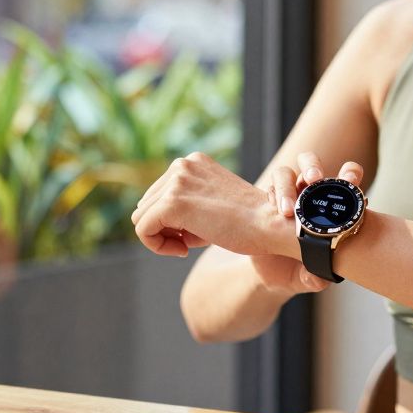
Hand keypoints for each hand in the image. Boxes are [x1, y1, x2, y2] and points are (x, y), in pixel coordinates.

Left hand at [131, 152, 294, 257]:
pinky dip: (158, 246)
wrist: (270, 226)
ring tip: (190, 245)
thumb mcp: (213, 205)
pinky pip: (143, 230)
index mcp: (193, 162)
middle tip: (192, 241)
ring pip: (141, 218)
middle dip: (166, 229)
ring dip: (163, 238)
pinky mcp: (172, 202)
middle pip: (147, 205)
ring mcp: (177, 181)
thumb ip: (185, 206)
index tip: (194, 234)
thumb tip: (149, 222)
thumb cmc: (248, 224)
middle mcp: (182, 165)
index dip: (171, 221)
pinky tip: (184, 251)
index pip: (159, 194)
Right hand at [250, 151, 366, 294]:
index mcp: (329, 207)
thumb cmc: (298, 271)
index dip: (350, 174)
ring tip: (287, 210)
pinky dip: (271, 196)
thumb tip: (320, 279)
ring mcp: (286, 197)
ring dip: (287, 186)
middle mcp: (308, 195)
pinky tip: (274, 211)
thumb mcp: (307, 278)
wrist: (270, 276)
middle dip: (313, 167)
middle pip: (311, 165)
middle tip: (315, 179)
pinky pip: (267, 190)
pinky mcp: (266, 203)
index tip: (352, 182)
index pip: (345, 179)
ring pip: (286, 174)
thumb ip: (314, 278)